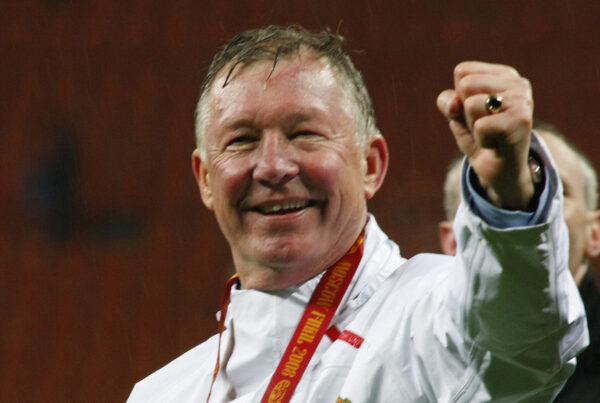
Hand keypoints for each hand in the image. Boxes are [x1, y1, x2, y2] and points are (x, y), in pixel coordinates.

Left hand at [437, 61, 534, 209]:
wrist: (500, 171)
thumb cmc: (480, 138)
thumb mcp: (457, 116)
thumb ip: (448, 102)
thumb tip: (455, 103)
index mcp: (503, 74)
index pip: (462, 72)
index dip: (459, 97)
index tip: (476, 113)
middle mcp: (517, 83)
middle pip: (466, 85)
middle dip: (466, 112)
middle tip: (484, 126)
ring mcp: (522, 100)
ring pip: (471, 104)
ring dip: (474, 127)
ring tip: (491, 134)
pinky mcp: (521, 120)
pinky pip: (480, 126)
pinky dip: (481, 140)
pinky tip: (496, 144)